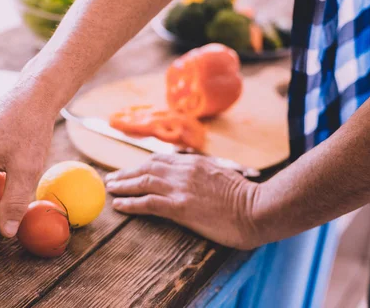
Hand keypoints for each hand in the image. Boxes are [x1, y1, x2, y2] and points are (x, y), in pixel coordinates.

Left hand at [105, 154, 260, 249]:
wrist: (259, 209)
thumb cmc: (247, 198)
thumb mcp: (223, 176)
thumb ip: (204, 174)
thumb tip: (195, 179)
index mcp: (194, 162)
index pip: (161, 160)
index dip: (142, 165)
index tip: (131, 170)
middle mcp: (184, 170)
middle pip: (147, 167)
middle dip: (127, 173)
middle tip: (112, 178)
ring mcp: (180, 187)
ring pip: (143, 182)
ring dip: (123, 185)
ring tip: (110, 189)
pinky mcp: (179, 206)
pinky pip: (147, 202)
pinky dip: (130, 203)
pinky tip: (119, 205)